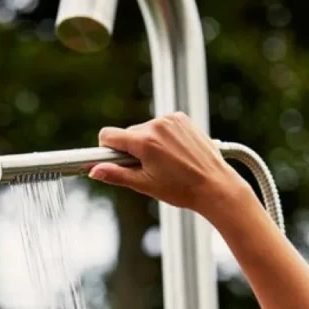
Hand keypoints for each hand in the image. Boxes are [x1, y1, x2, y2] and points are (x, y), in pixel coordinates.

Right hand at [89, 112, 242, 218]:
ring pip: (144, 130)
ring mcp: (171, 120)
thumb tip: (94, 170)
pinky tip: (174, 154)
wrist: (214, 185)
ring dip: (147, 144)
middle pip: (128, 134)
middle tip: (146, 169)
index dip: (106, 150)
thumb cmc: (181, 189)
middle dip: (131, 150)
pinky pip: (161, 125)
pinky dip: (162, 137)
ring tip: (164, 163)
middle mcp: (157, 125)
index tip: (111, 161)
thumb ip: (116, 175)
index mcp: (145, 141)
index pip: (108, 135)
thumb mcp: (144, 185)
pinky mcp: (182, 119)